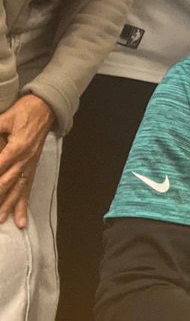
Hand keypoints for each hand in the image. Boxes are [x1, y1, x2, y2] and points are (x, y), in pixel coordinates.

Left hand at [0, 94, 54, 226]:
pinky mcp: (33, 167)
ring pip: (18, 190)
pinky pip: (27, 188)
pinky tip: (20, 219)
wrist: (46, 107)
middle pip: (7, 183)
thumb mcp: (5, 119)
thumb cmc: (25, 111)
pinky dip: (23, 204)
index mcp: (17, 147)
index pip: (0, 167)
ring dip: (9, 206)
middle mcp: (25, 160)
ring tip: (1, 221)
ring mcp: (30, 165)